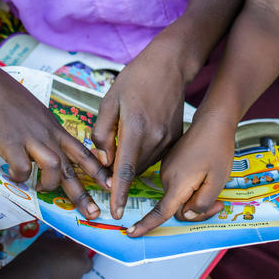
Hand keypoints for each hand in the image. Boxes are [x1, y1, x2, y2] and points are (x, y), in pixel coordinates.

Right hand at [0, 66, 111, 218]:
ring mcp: (33, 140)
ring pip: (54, 168)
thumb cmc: (12, 102)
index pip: (83, 152)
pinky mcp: (13, 144)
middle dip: (83, 194)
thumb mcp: (39, 115)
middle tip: (94, 214)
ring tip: (41, 190)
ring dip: (49, 185)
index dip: (98, 170)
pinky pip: (23, 170)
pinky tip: (12, 175)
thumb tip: (49, 151)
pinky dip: (19, 178)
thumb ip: (46, 134)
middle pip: (72, 168)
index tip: (110, 185)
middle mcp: (49, 136)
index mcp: (56, 130)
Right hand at [33, 233, 93, 278]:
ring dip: (68, 271)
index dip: (76, 245)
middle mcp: (81, 266)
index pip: (85, 246)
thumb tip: (53, 234)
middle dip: (80, 261)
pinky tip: (48, 276)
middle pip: (87, 263)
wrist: (33, 271)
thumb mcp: (48, 237)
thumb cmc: (41, 252)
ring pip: (75, 275)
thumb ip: (55, 236)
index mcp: (79, 250)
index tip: (68, 244)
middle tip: (68, 258)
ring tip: (52, 267)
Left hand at [91, 39, 188, 219]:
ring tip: (122, 142)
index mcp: (136, 128)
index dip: (119, 194)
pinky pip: (155, 156)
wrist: (171, 65)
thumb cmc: (136, 78)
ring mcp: (169, 139)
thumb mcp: (110, 100)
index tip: (115, 213)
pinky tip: (137, 137)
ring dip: (130, 164)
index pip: (125, 170)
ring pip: (144, 165)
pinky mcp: (176, 137)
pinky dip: (142, 155)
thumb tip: (104, 160)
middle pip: (133, 169)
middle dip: (117, 174)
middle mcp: (155, 138)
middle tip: (103, 160)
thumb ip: (103, 132)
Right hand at [127, 113, 235, 235]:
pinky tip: (206, 175)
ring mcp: (167, 168)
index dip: (146, 225)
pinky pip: (178, 184)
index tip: (131, 233)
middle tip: (220, 203)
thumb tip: (187, 214)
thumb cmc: (217, 150)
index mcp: (177, 183)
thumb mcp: (217, 181)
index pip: (160, 211)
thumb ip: (202, 203)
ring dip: (195, 197)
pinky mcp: (170, 163)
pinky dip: (191, 186)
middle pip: (177, 207)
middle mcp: (166, 177)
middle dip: (196, 210)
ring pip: (178, 196)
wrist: (213, 122)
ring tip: (214, 184)